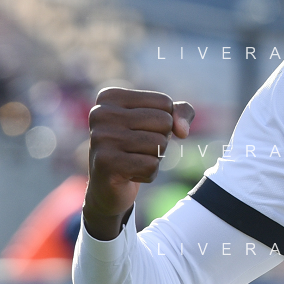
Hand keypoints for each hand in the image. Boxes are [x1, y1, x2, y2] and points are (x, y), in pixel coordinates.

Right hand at [83, 88, 193, 239]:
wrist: (108, 186)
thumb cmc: (137, 146)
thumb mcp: (162, 120)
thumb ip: (181, 112)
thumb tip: (182, 131)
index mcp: (110, 96)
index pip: (164, 102)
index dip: (164, 120)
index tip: (140, 130)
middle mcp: (100, 113)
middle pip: (164, 121)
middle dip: (161, 139)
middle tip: (138, 148)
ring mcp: (101, 138)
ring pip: (159, 143)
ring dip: (155, 157)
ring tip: (133, 160)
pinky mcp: (105, 163)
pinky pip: (151, 165)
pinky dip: (149, 173)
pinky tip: (129, 174)